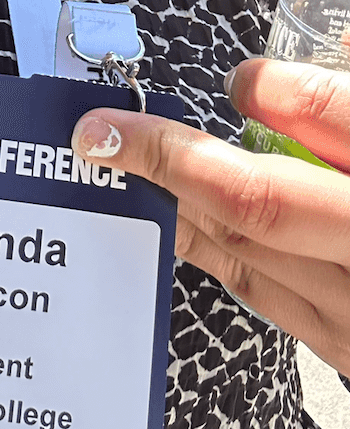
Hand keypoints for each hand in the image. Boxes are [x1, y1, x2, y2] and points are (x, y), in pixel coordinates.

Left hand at [71, 59, 349, 374]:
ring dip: (177, 205)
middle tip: (104, 128)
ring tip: (117, 162)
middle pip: (266, 203)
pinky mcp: (348, 350)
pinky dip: (212, 249)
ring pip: (250, 254)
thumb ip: (340, 115)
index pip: (342, 121)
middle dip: (173, 158)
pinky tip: (179, 218)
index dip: (282, 93)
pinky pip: (264, 292)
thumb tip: (263, 87)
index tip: (242, 78)